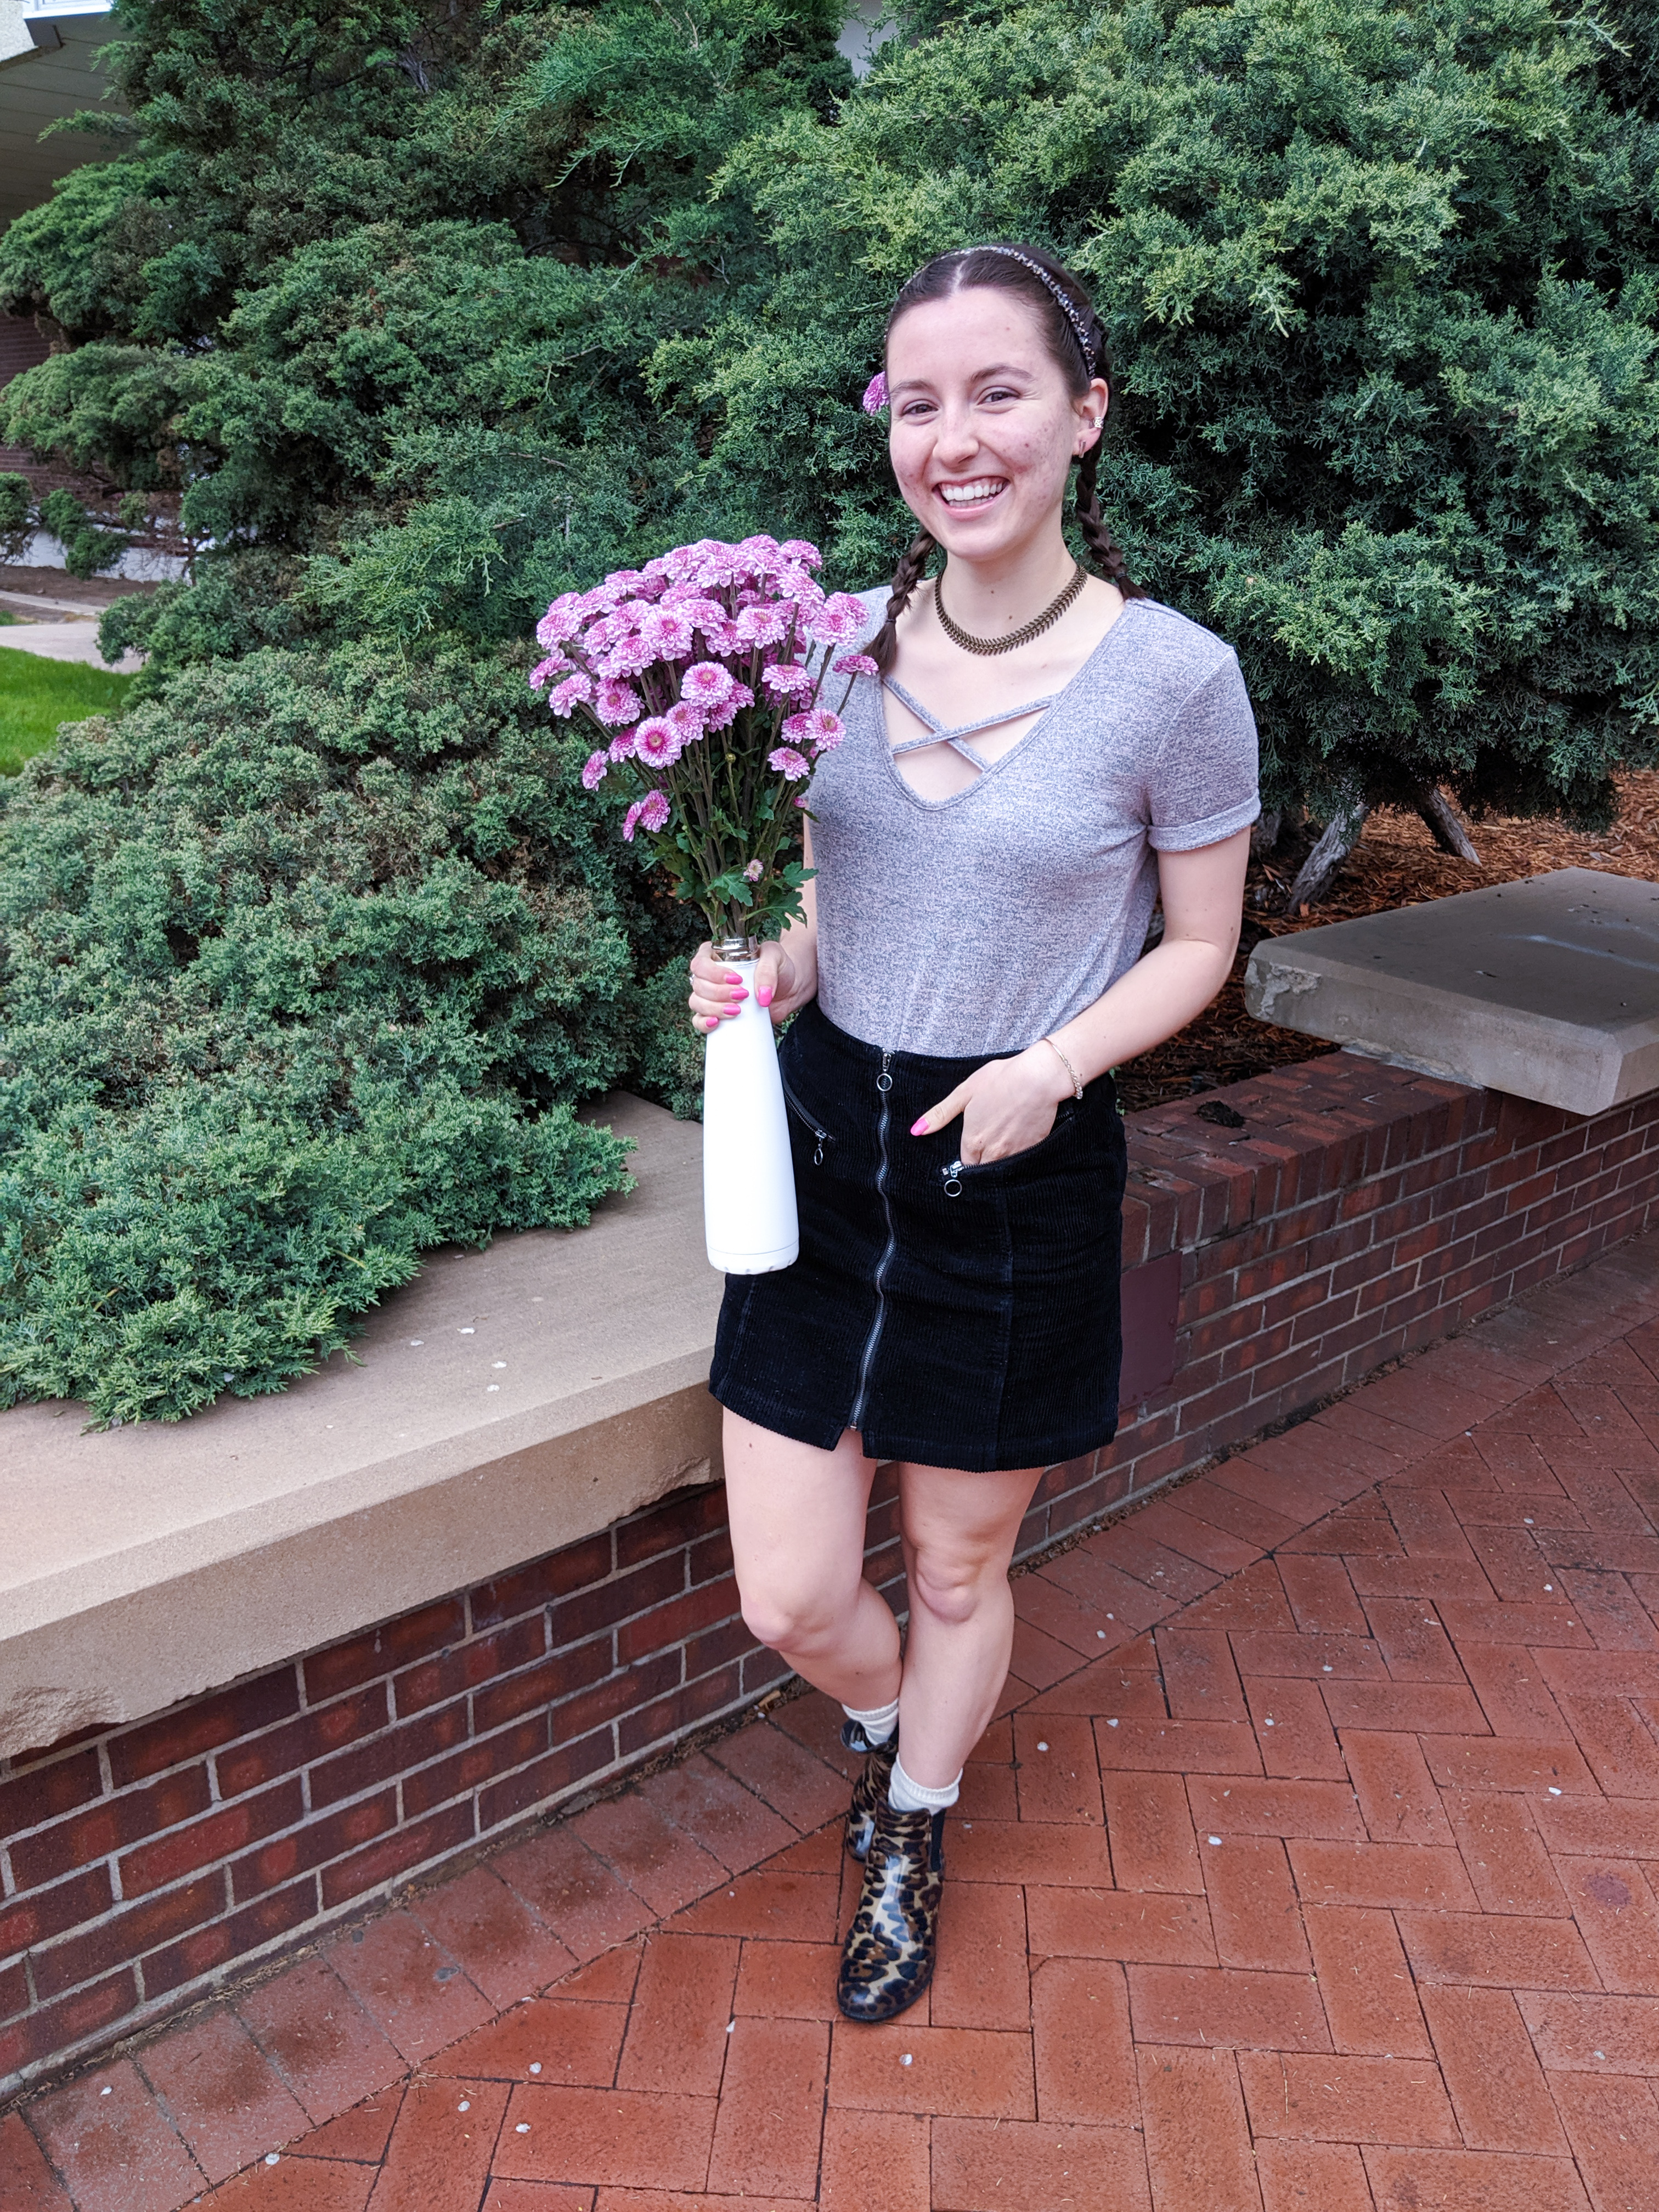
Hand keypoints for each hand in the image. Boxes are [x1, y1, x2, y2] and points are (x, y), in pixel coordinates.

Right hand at [688, 938, 816, 1031]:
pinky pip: (699, 1021)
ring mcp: (712, 996)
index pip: (700, 963)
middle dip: (718, 993)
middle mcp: (710, 976)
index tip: (737, 979)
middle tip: (742, 995)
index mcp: (717, 956)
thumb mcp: (776, 957)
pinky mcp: (718, 1014)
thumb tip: (760, 997)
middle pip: (698, 985)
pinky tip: (716, 1023)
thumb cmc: (779, 967)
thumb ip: (767, 970)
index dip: (712, 973)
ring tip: (737, 1010)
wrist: (790, 989)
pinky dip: (704, 1024)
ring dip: (713, 1008)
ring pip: (697, 1003)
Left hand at [910, 1044, 1072, 1163]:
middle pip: (982, 1168)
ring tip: (1005, 1136)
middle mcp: (992, 1153)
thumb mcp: (965, 1092)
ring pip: (1001, 1167)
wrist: (1039, 1078)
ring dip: (999, 1159)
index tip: (974, 1144)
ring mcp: (1014, 1154)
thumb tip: (916, 1131)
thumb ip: (940, 1114)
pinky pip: (1021, 1161)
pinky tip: (1020, 1135)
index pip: (965, 1163)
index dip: (968, 1154)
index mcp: (973, 1141)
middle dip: (982, 1160)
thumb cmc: (1002, 1080)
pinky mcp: (1033, 1150)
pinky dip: (1018, 1154)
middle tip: (990, 1139)